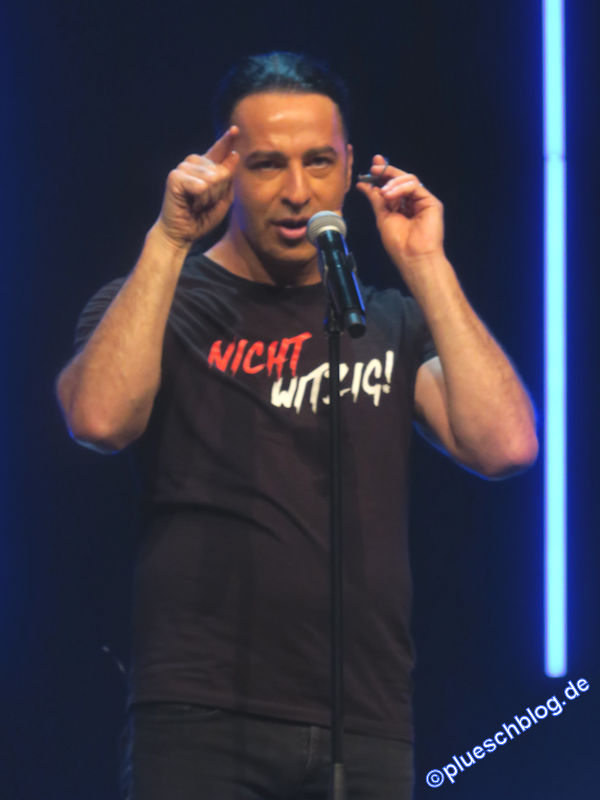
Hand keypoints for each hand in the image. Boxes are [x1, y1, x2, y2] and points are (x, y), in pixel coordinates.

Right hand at [155, 126, 239, 248]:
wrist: (181, 234)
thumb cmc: (201, 218)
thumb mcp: (223, 199)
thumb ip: (230, 178)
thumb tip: (234, 155)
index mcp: (206, 168)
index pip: (219, 150)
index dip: (227, 140)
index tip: (236, 129)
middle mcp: (194, 164)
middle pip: (221, 171)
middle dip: (218, 192)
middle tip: (204, 204)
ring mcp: (183, 168)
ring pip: (212, 178)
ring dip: (208, 197)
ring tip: (196, 204)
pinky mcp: (174, 177)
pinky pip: (199, 184)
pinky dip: (199, 196)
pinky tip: (191, 201)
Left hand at [356, 154, 444, 266]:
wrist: (412, 256)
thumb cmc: (398, 243)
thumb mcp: (382, 217)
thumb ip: (376, 199)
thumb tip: (363, 184)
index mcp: (401, 207)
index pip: (392, 186)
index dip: (383, 175)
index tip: (372, 168)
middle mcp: (413, 203)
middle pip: (401, 180)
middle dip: (387, 171)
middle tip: (374, 167)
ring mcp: (423, 202)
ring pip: (409, 180)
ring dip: (392, 182)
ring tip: (383, 192)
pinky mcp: (431, 202)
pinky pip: (415, 186)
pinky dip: (401, 188)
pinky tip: (390, 195)